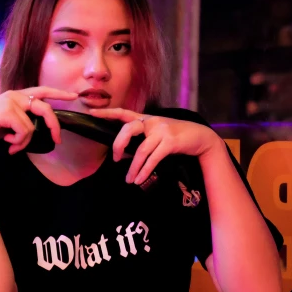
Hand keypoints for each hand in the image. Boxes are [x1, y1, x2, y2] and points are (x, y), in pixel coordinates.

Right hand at [0, 87, 77, 153]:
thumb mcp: (8, 123)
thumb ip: (22, 120)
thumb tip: (38, 129)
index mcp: (15, 96)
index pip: (42, 91)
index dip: (58, 93)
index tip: (73, 96)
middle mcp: (15, 95)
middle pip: (44, 108)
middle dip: (54, 125)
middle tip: (57, 140)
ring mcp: (11, 101)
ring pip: (32, 126)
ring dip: (24, 142)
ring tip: (12, 146)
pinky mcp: (7, 111)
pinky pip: (25, 131)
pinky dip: (18, 142)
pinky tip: (7, 143)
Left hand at [88, 108, 222, 184]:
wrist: (200, 137)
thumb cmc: (176, 137)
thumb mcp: (157, 134)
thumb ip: (142, 140)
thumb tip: (126, 155)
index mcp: (146, 119)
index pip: (123, 112)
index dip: (107, 112)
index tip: (91, 112)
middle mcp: (152, 122)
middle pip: (128, 129)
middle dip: (119, 145)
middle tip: (116, 159)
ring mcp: (162, 131)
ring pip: (141, 150)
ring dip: (133, 168)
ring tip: (129, 180)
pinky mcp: (170, 142)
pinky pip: (153, 158)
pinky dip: (144, 170)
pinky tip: (139, 179)